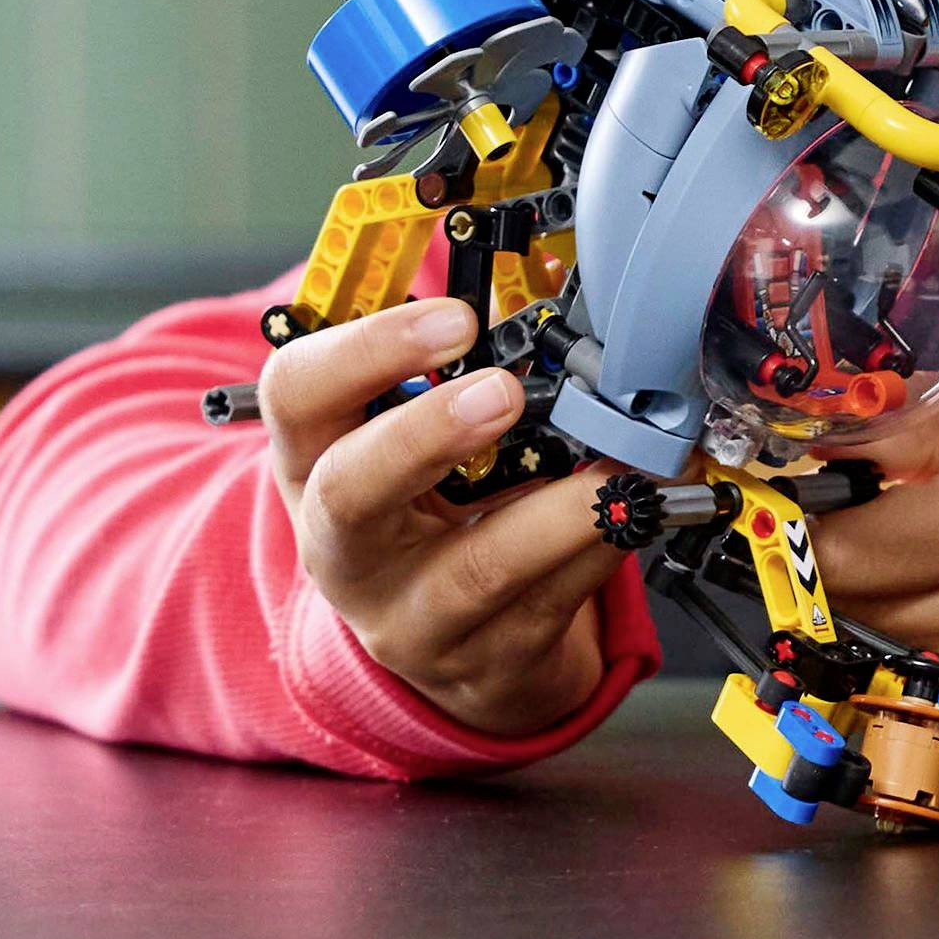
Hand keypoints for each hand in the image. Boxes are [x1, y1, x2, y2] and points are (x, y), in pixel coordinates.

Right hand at [257, 297, 621, 736]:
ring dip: (560, 509)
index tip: (453, 317)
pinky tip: (641, 504)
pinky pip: (553, 599)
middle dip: (426, 436)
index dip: (366, 350)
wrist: (457, 647)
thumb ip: (462, 364)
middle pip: (351, 492)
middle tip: (500, 391)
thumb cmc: (435, 510)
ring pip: (476, 568)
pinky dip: (607, 541)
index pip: (296, 395)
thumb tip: (555, 276)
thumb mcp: (415, 438)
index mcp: (317, 462)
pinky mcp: (488, 662)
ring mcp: (412, 616)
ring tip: (617, 464)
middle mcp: (347, 546)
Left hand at [809, 402, 938, 781]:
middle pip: (847, 612)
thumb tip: (820, 441)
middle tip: (851, 558)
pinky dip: (897, 688)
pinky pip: (904, 720)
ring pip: (865, 670)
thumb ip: (918, 434)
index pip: (847, 548)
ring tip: (903, 599)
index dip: (804, 536)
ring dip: (860, 637)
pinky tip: (931, 653)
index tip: (796, 524)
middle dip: (831, 583)